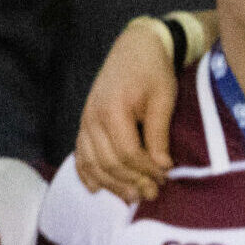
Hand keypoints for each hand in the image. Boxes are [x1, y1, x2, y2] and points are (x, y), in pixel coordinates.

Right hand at [75, 21, 184, 202]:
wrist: (135, 48)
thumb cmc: (153, 72)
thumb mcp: (163, 99)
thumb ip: (159, 133)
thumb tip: (162, 166)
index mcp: (112, 110)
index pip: (127, 153)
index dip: (146, 170)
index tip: (165, 178)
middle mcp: (92, 117)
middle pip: (108, 162)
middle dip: (131, 182)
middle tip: (153, 194)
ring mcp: (85, 120)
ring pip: (92, 162)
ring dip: (111, 184)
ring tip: (132, 197)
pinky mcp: (84, 122)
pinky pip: (79, 153)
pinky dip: (86, 173)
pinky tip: (95, 189)